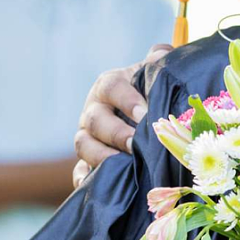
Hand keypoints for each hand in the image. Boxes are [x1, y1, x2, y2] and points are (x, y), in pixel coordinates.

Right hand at [74, 44, 171, 179]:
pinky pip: (79, 171)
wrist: (147, 116)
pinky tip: (94, 185)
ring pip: (82, 145)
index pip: (111, 88)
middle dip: (115, 133)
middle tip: (136, 144)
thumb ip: (159, 61)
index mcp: (110, 85)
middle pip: (94, 120)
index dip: (126, 100)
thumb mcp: (156, 75)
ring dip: (101, 156)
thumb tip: (160, 53)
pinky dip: (84, 178)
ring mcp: (88, 136)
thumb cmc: (153, 93)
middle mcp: (94, 110)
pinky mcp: (87, 161)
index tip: (145, 113)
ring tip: (125, 165)